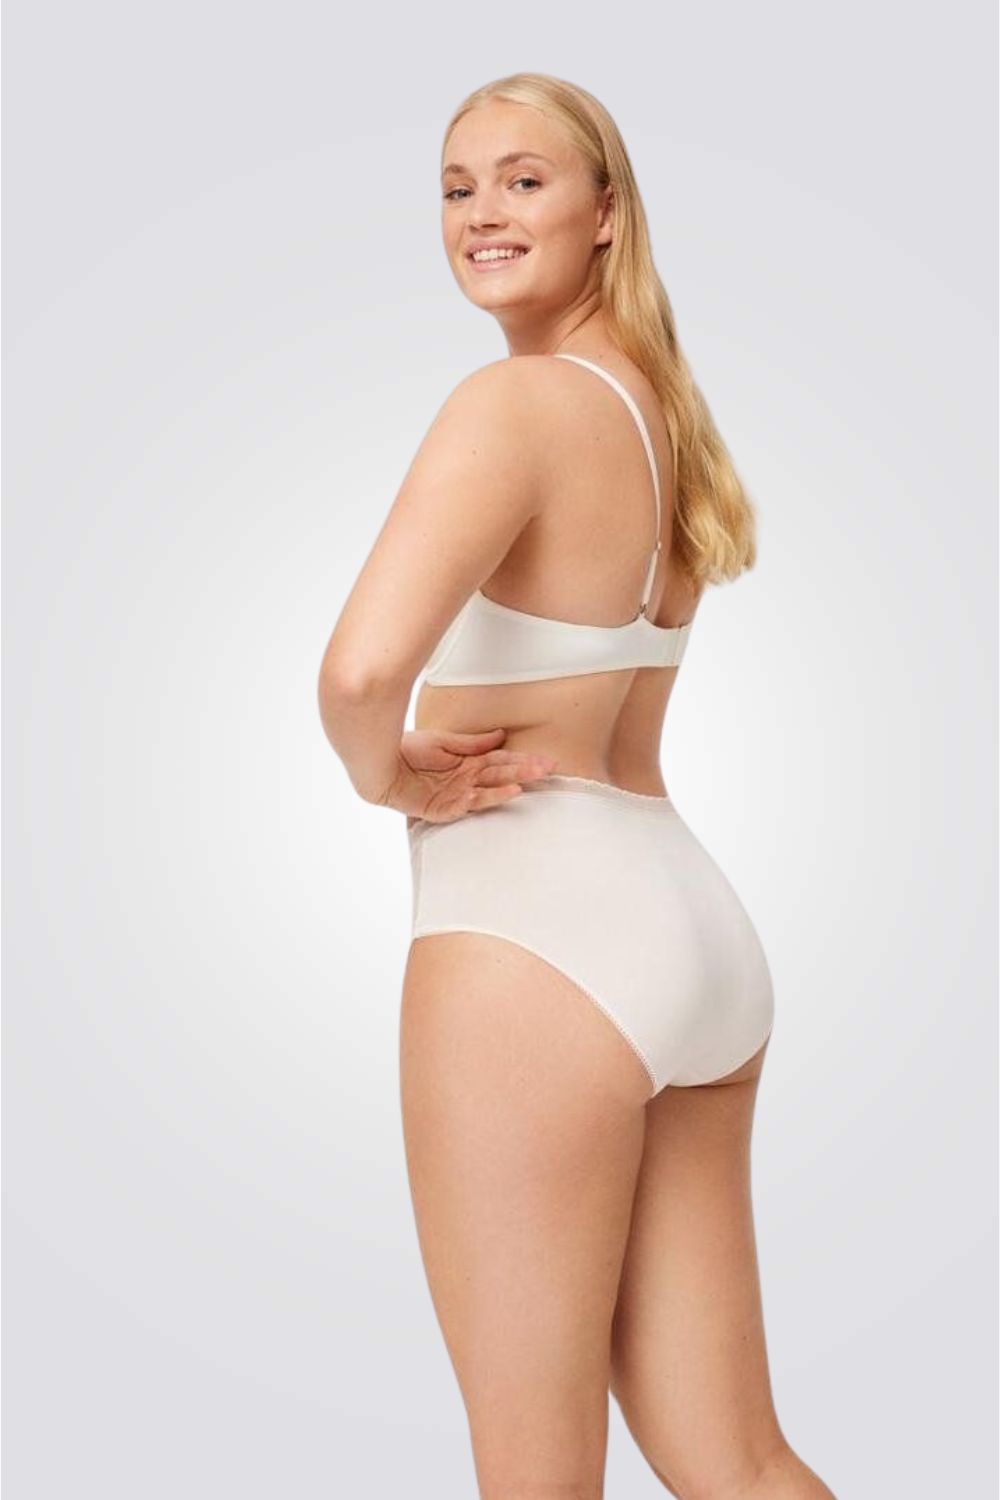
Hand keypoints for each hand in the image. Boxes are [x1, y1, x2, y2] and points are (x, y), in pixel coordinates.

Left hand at [376, 727, 557, 823]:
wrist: (379, 764)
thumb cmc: (408, 750)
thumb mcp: (444, 741)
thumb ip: (472, 742)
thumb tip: (500, 735)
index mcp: (468, 763)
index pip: (501, 761)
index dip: (524, 761)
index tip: (546, 761)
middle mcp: (465, 780)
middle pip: (500, 775)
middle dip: (525, 772)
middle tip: (549, 770)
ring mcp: (455, 795)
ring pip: (489, 790)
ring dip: (510, 786)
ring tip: (530, 782)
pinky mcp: (443, 809)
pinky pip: (469, 805)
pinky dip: (488, 799)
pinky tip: (506, 793)